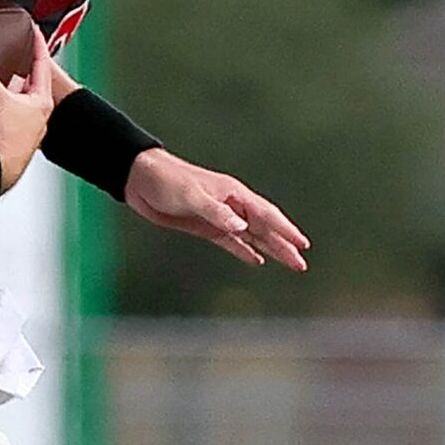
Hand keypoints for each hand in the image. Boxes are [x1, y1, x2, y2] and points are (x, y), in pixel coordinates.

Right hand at [0, 25, 53, 191]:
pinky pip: (7, 126)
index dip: (37, 45)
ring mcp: (26, 137)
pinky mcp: (12, 150)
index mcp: (40, 103)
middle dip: (20, 74)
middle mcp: (38, 120)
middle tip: (12, 60)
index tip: (35, 32)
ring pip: (19, 110)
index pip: (42, 65)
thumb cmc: (0, 137)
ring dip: (8, 99)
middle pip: (31, 88)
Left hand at [123, 147, 309, 270]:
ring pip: (252, 236)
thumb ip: (217, 213)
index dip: (285, 230)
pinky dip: (245, 250)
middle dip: (283, 245)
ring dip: (270, 249)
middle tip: (301, 263)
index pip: (266, 215)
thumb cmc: (168, 182)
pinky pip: (231, 242)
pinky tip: (257, 260)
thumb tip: (243, 227)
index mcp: (233, 195)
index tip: (302, 244)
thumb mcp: (192, 197)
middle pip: (264, 228)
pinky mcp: (205, 227)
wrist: (142, 182)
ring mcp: (220, 217)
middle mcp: (231, 206)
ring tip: (289, 262)